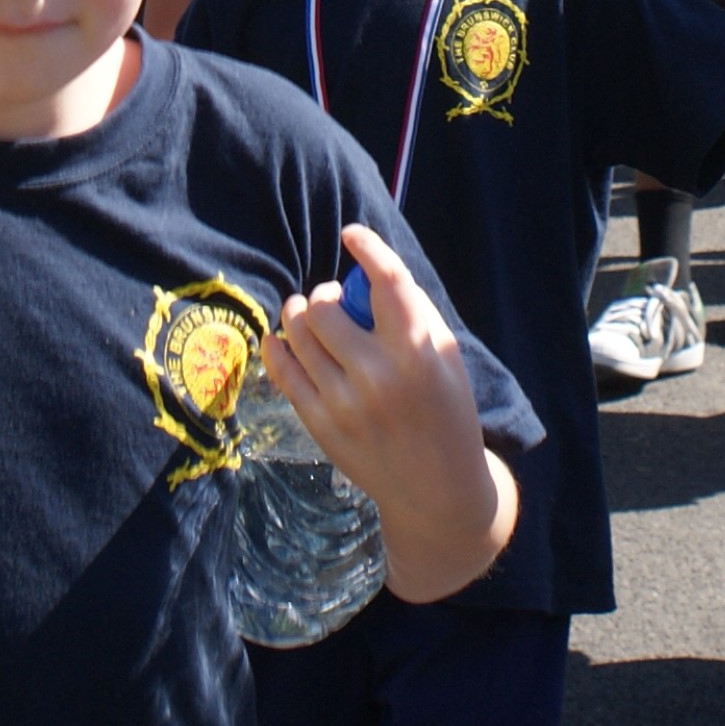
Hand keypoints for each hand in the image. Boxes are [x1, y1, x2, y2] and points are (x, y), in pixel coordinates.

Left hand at [264, 226, 486, 513]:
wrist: (437, 490)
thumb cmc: (447, 412)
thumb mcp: (447, 359)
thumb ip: (413, 315)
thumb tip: (367, 273)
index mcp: (418, 353)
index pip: (386, 282)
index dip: (367, 247)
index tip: (352, 234)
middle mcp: (378, 375)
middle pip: (326, 306)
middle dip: (325, 294)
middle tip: (333, 300)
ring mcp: (343, 402)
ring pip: (298, 333)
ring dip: (299, 313)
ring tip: (307, 313)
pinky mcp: (319, 424)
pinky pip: (283, 370)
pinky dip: (277, 346)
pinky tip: (280, 338)